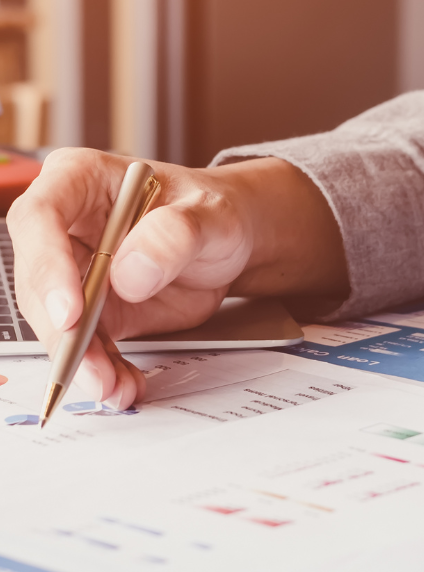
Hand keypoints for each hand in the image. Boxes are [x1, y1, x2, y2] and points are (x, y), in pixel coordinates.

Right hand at [8, 148, 346, 409]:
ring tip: (112, 387)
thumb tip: (129, 273)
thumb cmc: (216, 212)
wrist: (232, 241)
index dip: (46, 267)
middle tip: (88, 366)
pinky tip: (124, 386)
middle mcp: (65, 226)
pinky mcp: (96, 310)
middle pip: (39, 280)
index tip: (71, 311)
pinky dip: (105, 369)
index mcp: (80, 180)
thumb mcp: (212, 215)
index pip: (40, 219)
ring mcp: (75, 271)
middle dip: (62, 331)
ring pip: (59, 321)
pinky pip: (90, 344)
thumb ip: (176, 234)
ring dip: (82, 360)